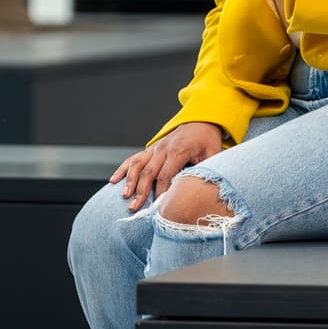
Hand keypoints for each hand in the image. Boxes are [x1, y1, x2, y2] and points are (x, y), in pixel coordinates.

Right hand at [110, 122, 224, 212]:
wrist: (200, 122)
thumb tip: (203, 189)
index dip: (161, 191)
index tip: (158, 206)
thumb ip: (207, 170)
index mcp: (178, 151)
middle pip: (148, 172)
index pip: (165, 174)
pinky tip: (114, 181)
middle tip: (135, 207)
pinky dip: (123, 169)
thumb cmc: (207, 140)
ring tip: (124, 196)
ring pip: (137, 165)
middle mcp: (162, 149)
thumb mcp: (212, 154)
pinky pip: (133, 159)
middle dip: (140, 191)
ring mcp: (154, 149)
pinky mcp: (150, 150)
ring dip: (129, 181)